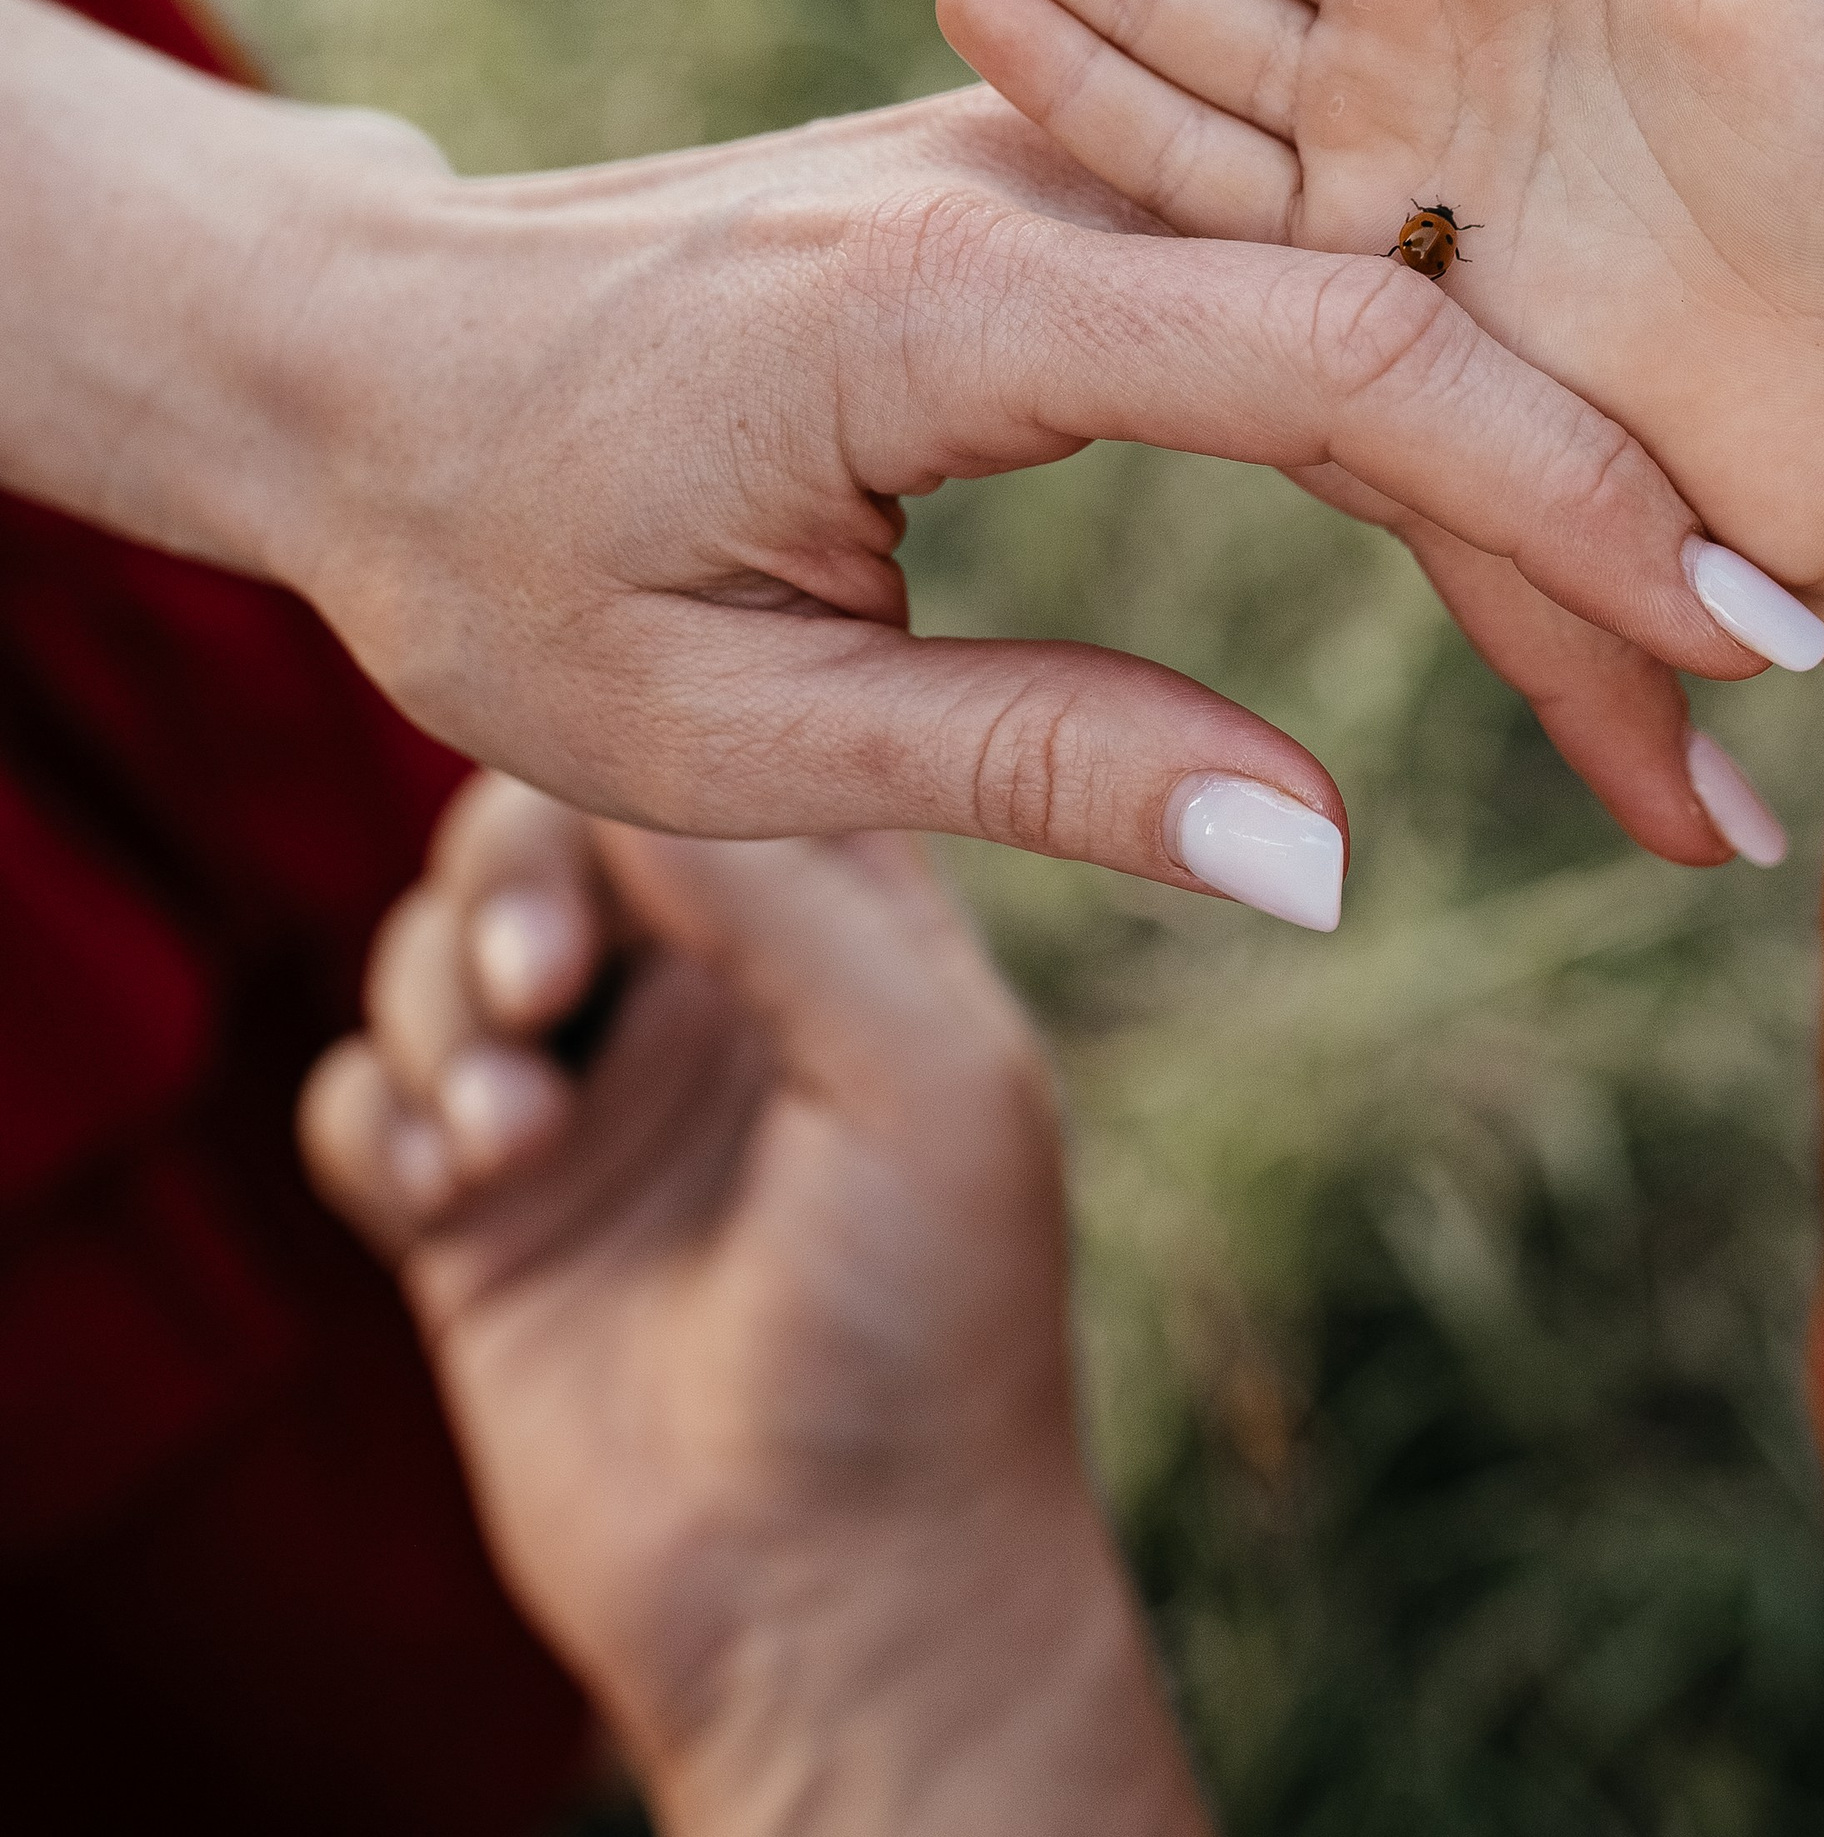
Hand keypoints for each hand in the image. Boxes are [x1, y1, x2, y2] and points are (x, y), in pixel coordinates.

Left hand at [159, 73, 1764, 892]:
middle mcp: (1027, 186)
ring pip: (1367, 304)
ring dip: (1527, 481)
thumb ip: (1031, 768)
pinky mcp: (1050, 191)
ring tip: (1671, 676)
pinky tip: (1519, 541)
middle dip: (1595, 528)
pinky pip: (1284, 293)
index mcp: (947, 303)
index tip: (1734, 642)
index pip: (1348, 357)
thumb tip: (1329, 858)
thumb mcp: (716, 730)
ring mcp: (1045, 163)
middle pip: (1406, 327)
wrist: (356, 338)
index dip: (1564, 496)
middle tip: (1743, 751)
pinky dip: (1418, 425)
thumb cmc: (488, 546)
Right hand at [301, 776, 1210, 1836]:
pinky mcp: (479, 1221)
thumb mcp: (916, 1077)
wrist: (837, 1597)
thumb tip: (638, 759)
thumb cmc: (927, 1327)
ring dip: (441, 1017)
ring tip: (510, 1139)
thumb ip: (791, 906)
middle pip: (538, 835)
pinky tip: (449, 1196)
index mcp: (833, 930)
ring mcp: (584, 1101)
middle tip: (539, 990)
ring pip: (436, 954)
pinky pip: (362, 1102)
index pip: (702, 762)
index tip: (603, 827)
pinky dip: (378, 1121)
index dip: (630, 768)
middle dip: (508, 888)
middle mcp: (701, 993)